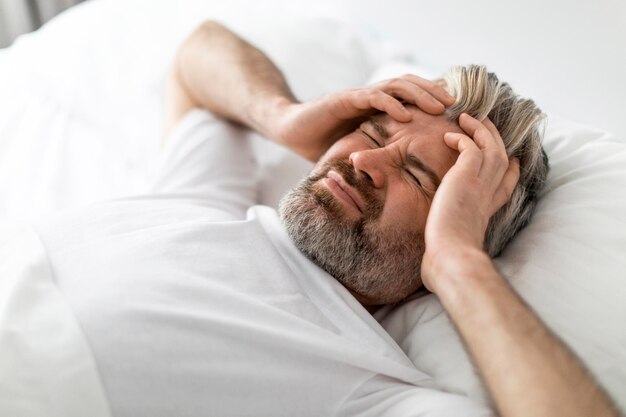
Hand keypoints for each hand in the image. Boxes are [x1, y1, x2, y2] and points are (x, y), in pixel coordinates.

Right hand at [270, 75, 454, 161]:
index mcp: (376, 107)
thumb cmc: (321, 140)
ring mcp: (357, 96)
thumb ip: (375, 154)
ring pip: (396, 86)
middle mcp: (370, 98)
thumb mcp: (355, 148)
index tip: (454, 115)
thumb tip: (396, 180)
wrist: (289, 129)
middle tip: (456, 106)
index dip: (432, 101)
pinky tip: (405, 115)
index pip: (411, 97)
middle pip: (409, 86)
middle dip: (434, 93)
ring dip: (419, 95)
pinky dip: (390, 104)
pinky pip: (371, 98)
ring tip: (438, 106)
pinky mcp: (343, 100)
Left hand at [421, 113, 519, 292]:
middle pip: (503, 157)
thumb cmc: (449, 260)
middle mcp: (491, 194)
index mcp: (490, 209)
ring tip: (466, 117)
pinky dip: (462, 137)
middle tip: (485, 124)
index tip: (510, 160)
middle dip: (495, 138)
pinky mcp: (467, 175)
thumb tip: (428, 273)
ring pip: (492, 145)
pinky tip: (448, 135)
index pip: (507, 184)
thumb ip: (448, 248)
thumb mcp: (453, 249)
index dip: (510, 169)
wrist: (452, 256)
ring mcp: (482, 183)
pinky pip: (471, 145)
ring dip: (481, 129)